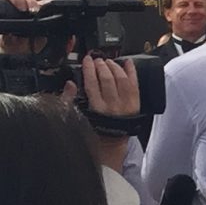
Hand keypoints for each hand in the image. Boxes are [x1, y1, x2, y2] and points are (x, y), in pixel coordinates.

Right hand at [65, 53, 139, 171]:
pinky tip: (128, 63)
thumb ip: (71, 100)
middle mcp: (112, 106)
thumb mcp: (77, 117)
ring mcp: (126, 105)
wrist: (111, 144)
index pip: (92, 83)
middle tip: (97, 60)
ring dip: (114, 67)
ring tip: (109, 61)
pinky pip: (135, 85)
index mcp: (96, 109)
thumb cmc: (94, 131)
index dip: (89, 69)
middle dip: (101, 66)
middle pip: (107, 79)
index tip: (87, 60)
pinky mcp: (135, 105)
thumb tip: (70, 84)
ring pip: (121, 80)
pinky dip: (132, 72)